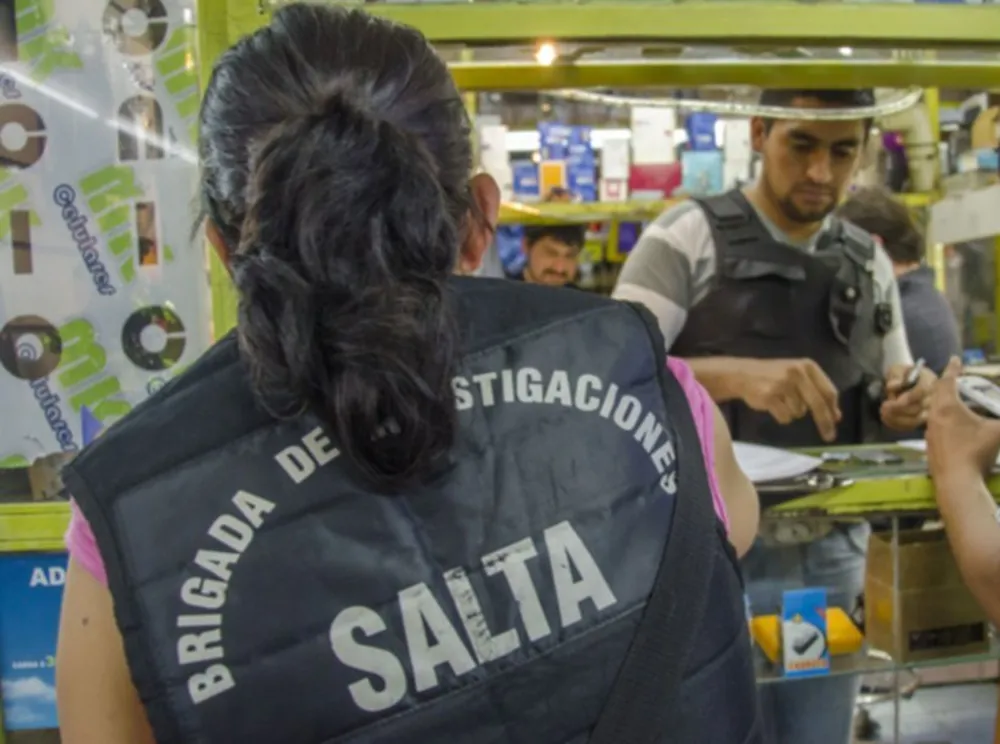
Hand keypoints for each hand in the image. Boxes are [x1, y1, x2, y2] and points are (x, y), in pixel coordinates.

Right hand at [740, 358, 840, 441]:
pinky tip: (773, 405)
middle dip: (824, 423)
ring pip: (799, 412)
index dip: (833, 408)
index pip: (828, 391)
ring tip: (780, 401)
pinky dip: (781, 416)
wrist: (743, 374)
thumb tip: (836, 416)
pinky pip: (785, 417)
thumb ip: (817, 391)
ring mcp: (783, 384)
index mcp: (808, 366)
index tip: (836, 422)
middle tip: (829, 437)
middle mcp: (797, 373)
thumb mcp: (798, 375)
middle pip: (818, 404)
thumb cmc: (774, 376)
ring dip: (792, 412)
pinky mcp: (770, 396)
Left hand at [880, 363, 934, 430]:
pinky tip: (886, 419)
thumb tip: (894, 385)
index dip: (909, 397)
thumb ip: (896, 376)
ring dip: (898, 419)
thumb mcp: (897, 369)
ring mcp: (930, 410)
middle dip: (900, 409)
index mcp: (930, 380)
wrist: (904, 381)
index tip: (895, 401)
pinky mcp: (922, 420)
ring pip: (917, 420)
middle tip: (884, 407)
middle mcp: (935, 396)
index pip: (923, 391)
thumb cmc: (902, 374)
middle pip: (921, 407)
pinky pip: (911, 426)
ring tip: (883, 413)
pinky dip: (897, 424)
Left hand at [927, 357, 999, 479]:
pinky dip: (945, 423)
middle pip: (938, 395)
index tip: (955, 359)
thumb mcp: (998, 431)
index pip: (947, 381)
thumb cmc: (976, 451)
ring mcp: (929, 433)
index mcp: (947, 407)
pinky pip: (937, 428)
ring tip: (957, 405)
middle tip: (956, 381)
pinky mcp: (930, 447)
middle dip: (947, 386)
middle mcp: (933, 417)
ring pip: (935, 413)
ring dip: (945, 406)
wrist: (956, 481)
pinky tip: (955, 430)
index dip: (953, 369)